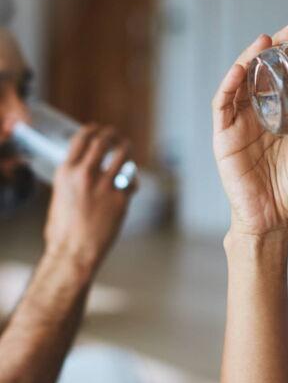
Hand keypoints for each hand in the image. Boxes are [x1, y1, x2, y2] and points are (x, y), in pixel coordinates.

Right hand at [43, 125, 134, 273]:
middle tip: (117, 137)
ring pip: (123, 154)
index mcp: (66, 172)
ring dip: (127, 149)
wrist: (73, 252)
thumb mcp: (60, 195)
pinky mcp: (121, 198)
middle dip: (113, 135)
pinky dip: (132, 182)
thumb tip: (84, 166)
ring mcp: (105, 185)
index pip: (82, 138)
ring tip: (127, 149)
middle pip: (104, 140)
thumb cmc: (64, 229)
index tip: (99, 129)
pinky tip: (130, 186)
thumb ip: (73, 178)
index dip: (93, 129)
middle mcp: (85, 174)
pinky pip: (131, 181)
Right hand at [213, 20, 287, 239]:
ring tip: (266, 41)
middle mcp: (266, 114)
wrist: (270, 222)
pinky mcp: (225, 136)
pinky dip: (229, 85)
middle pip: (269, 72)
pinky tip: (239, 69)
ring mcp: (243, 123)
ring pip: (244, 82)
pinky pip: (223, 106)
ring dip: (252, 59)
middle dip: (280, 48)